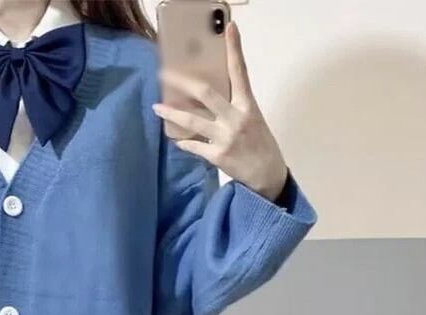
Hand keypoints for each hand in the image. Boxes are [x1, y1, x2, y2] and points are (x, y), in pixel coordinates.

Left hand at [152, 20, 287, 202]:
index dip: (235, 49)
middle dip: (182, 82)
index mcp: (248, 105)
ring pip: (193, 121)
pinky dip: (184, 143)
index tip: (230, 27)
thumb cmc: (259, 145)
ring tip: (157, 108)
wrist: (268, 177)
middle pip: (206, 93)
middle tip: (164, 73)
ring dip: (172, 114)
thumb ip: (233, 106)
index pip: (240, 72)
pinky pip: (194, 146)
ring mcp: (226, 137)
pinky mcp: (218, 156)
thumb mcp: (252, 119)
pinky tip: (175, 140)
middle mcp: (237, 118)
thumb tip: (207, 97)